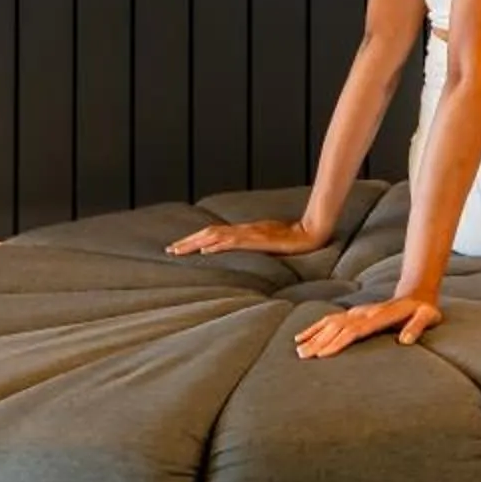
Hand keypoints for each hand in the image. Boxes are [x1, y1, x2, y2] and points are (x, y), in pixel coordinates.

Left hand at [167, 217, 327, 257]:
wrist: (310, 233)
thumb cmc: (292, 237)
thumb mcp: (268, 241)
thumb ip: (253, 244)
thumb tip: (236, 251)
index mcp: (244, 231)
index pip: (214, 233)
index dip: (195, 239)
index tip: (179, 246)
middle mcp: (244, 230)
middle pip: (210, 233)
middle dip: (189, 241)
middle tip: (170, 250)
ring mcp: (250, 234)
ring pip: (217, 236)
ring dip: (197, 243)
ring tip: (180, 250)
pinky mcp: (258, 240)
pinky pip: (234, 242)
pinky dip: (218, 245)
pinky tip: (207, 250)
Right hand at [293, 296, 443, 358]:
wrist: (418, 294)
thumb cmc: (423, 311)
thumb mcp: (427, 318)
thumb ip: (417, 328)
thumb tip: (405, 341)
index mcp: (381, 316)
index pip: (356, 331)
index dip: (339, 342)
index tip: (323, 354)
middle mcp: (365, 313)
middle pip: (338, 327)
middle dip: (320, 342)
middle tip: (304, 357)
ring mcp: (358, 312)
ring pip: (331, 322)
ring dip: (314, 335)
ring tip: (298, 350)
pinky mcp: (354, 313)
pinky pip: (330, 319)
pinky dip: (315, 327)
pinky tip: (300, 336)